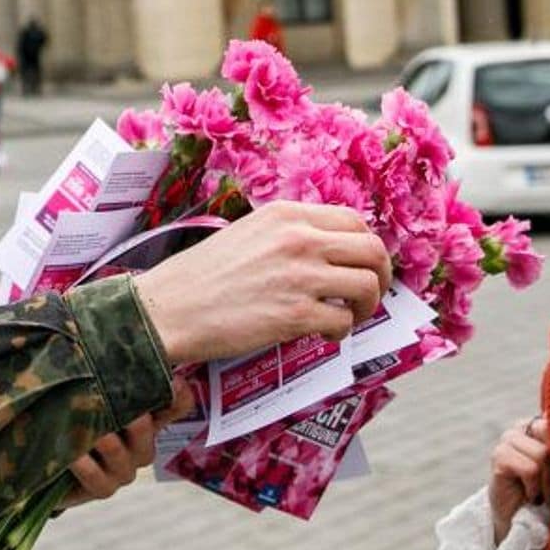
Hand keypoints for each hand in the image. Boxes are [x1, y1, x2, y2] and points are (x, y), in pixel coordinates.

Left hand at [58, 376, 193, 509]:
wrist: (46, 458)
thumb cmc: (68, 414)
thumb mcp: (84, 389)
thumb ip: (100, 370)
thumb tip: (102, 330)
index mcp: (144, 415)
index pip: (177, 405)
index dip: (179, 395)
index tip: (172, 381)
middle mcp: (140, 443)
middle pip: (148, 431)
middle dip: (134, 421)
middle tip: (116, 408)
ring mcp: (123, 468)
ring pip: (126, 457)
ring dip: (107, 443)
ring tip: (91, 432)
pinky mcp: (103, 489)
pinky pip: (101, 482)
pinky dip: (86, 468)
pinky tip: (73, 456)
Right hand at [131, 201, 391, 365]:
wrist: (169, 309)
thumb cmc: (201, 276)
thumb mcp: (248, 232)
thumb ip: (288, 234)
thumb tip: (327, 249)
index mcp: (286, 215)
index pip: (354, 221)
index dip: (366, 247)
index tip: (361, 265)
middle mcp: (299, 239)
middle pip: (373, 250)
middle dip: (381, 276)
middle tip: (370, 294)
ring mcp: (300, 276)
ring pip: (368, 285)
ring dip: (366, 306)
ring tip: (348, 317)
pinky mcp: (295, 315)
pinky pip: (343, 321)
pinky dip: (341, 332)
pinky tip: (323, 334)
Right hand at [489, 415, 549, 543]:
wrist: (521, 521)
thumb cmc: (549, 493)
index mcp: (541, 424)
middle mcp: (522, 426)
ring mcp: (507, 439)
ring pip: (542, 454)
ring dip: (548, 483)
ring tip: (544, 496)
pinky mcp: (499, 456)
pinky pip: (530, 469)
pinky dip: (535, 489)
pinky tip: (531, 497)